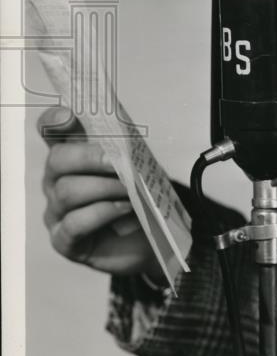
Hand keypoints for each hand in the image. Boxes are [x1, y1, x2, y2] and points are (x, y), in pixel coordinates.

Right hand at [38, 106, 164, 282]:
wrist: (147, 234)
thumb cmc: (136, 193)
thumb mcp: (135, 163)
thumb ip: (125, 148)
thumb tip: (125, 143)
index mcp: (71, 154)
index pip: (49, 130)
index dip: (53, 120)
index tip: (69, 116)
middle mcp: (56, 180)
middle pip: (57, 160)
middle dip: (90, 157)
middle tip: (118, 161)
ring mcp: (56, 211)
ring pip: (68, 192)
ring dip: (104, 187)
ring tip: (130, 189)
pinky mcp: (64, 240)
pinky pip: (75, 224)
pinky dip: (103, 213)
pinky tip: (124, 209)